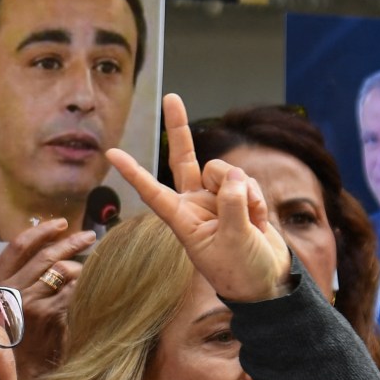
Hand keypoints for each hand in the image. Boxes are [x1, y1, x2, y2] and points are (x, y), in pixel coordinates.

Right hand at [0, 218, 96, 379]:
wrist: (18, 378)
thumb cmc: (15, 345)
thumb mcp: (5, 309)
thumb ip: (20, 285)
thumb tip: (50, 259)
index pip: (19, 246)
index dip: (41, 231)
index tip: (61, 223)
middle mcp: (13, 291)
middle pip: (47, 256)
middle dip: (72, 242)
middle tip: (90, 237)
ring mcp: (32, 304)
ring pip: (66, 272)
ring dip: (83, 270)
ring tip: (95, 271)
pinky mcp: (52, 317)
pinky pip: (76, 293)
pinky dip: (88, 290)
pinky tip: (96, 292)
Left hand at [105, 94, 289, 302]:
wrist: (268, 282)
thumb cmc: (242, 271)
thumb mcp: (235, 241)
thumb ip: (232, 206)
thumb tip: (231, 174)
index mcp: (183, 220)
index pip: (153, 192)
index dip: (133, 172)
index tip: (112, 153)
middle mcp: (195, 204)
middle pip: (184, 158)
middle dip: (179, 127)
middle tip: (170, 97)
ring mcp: (216, 198)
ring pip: (225, 170)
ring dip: (243, 190)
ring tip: (250, 219)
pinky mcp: (237, 197)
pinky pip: (246, 182)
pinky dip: (257, 198)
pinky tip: (259, 221)